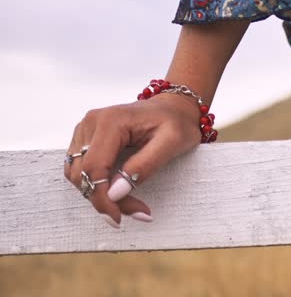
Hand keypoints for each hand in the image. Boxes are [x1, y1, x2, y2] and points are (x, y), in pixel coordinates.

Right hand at [64, 93, 202, 226]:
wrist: (174, 106)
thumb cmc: (177, 122)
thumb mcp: (172, 143)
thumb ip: (144, 166)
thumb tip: (115, 193)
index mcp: (111, 121)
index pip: (94, 168)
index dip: (102, 198)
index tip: (117, 220)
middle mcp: (91, 122)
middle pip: (83, 173)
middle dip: (105, 199)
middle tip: (136, 211)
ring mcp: (85, 129)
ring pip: (78, 174)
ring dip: (100, 194)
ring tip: (131, 202)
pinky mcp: (85, 138)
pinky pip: (81, 168)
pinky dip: (97, 184)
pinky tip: (119, 190)